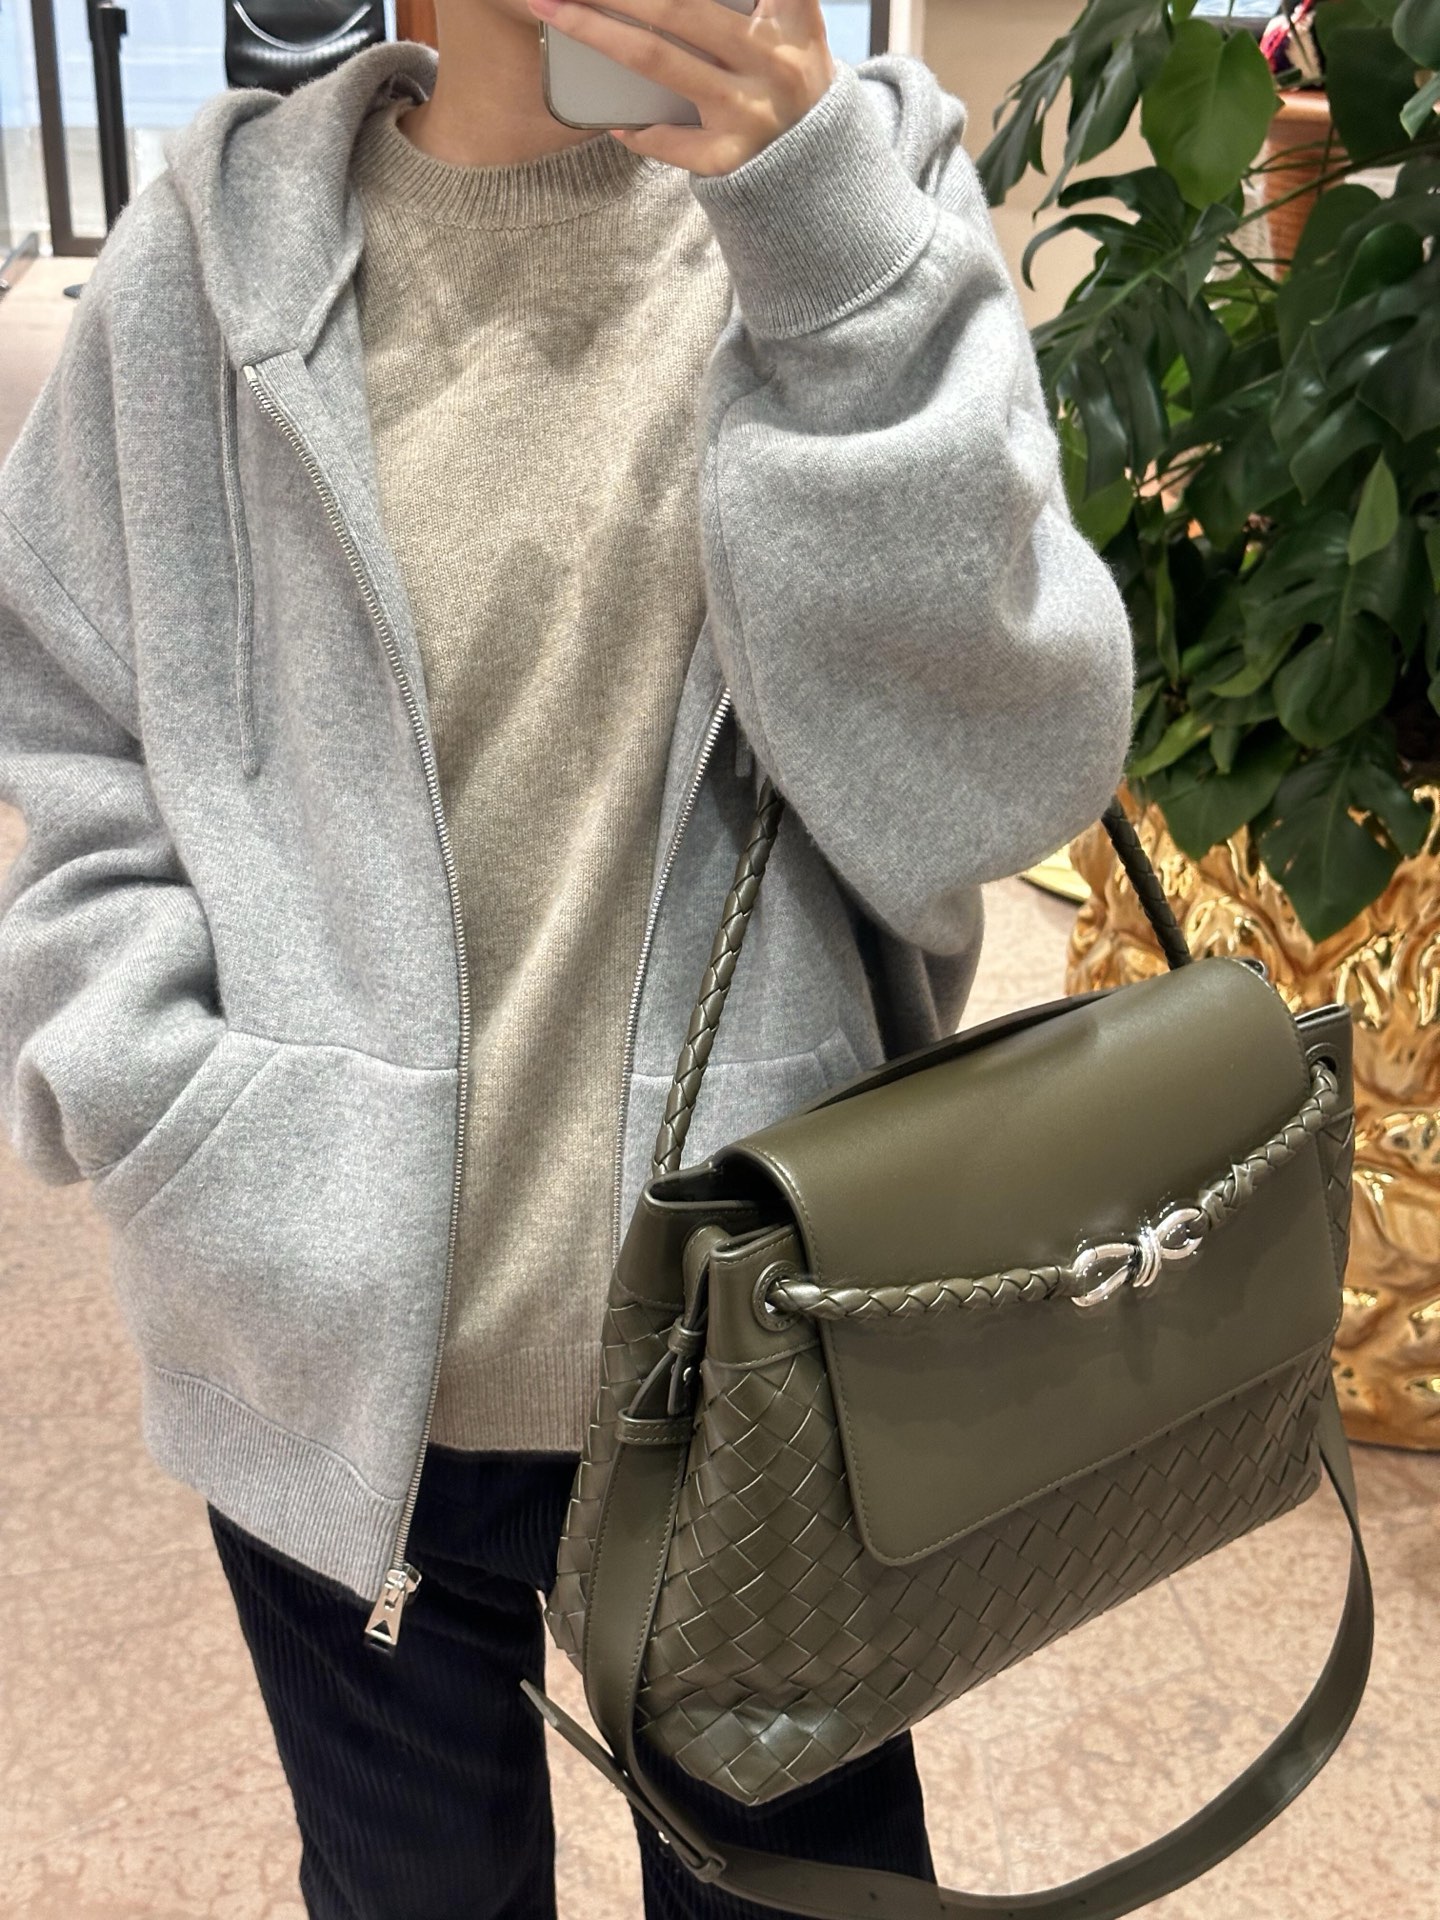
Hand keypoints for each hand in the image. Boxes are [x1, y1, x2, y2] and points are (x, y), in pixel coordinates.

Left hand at [525, 0, 835, 176]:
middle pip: (677, 9)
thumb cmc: (795, 87)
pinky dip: (634, 128)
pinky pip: (665, 138)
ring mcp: (746, 112)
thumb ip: (766, 2)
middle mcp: (770, 62)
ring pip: (656, 62)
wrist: (826, 176)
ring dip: (596, 32)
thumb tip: (680, 2)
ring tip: (554, 12)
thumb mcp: (798, 31)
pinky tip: (612, 120)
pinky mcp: (727, 159)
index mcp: (791, 20)